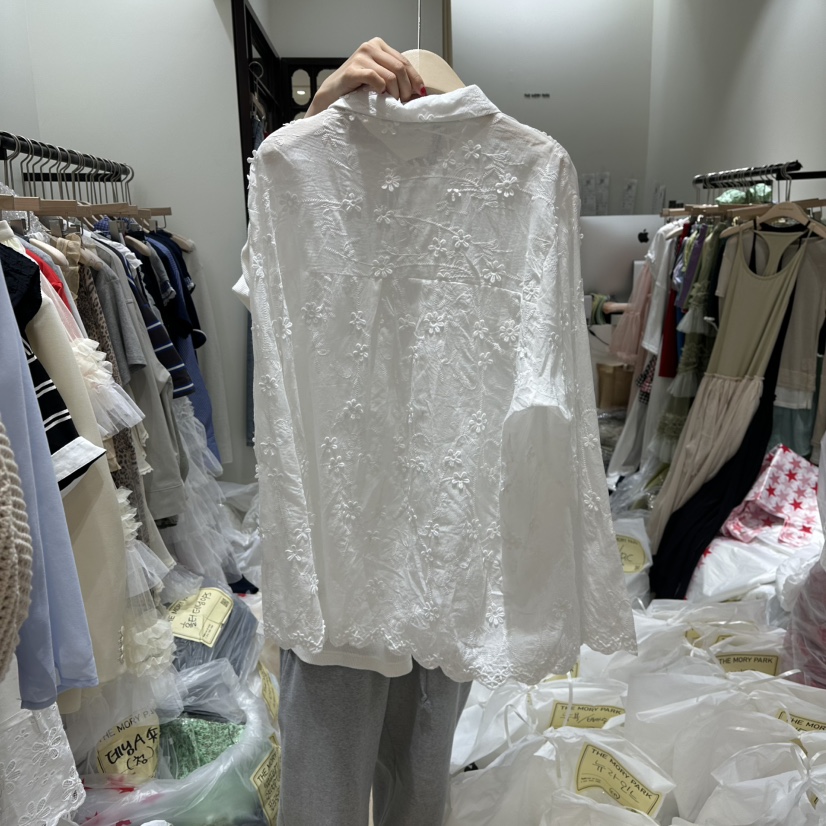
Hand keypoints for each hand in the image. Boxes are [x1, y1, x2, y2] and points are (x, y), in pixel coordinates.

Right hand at [306, 38, 425, 116]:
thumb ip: (395, 77)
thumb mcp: (379, 78)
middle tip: (405, 102)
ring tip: (393, 102)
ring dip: (395, 93)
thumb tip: (418, 91)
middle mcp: (370, 47)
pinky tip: (378, 95)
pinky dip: (380, 89)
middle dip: (406, 88)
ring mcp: (360, 57)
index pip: (404, 61)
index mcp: (378, 45)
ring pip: (390, 75)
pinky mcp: (352, 70)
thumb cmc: (356, 88)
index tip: (420, 93)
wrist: (331, 95)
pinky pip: (375, 78)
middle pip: (400, 68)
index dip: (414, 79)